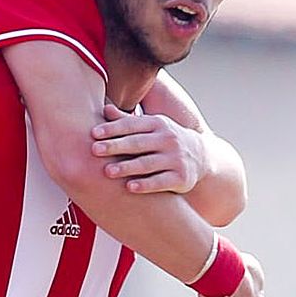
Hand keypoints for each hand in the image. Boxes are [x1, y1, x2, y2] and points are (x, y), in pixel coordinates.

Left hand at [94, 103, 208, 195]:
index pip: (132, 125)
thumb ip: (127, 120)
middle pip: (138, 143)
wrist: (201, 156)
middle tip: (95, 150)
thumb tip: (105, 108)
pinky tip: (130, 188)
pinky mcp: (181, 178)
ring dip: (128, 167)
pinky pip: (161, 181)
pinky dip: (146, 185)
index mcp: (157, 124)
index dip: (113, 128)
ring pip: (148, 163)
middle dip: (116, 146)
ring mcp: (175, 158)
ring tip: (108, 172)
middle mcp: (168, 139)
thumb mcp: (151, 127)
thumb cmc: (166, 140)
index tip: (94, 133)